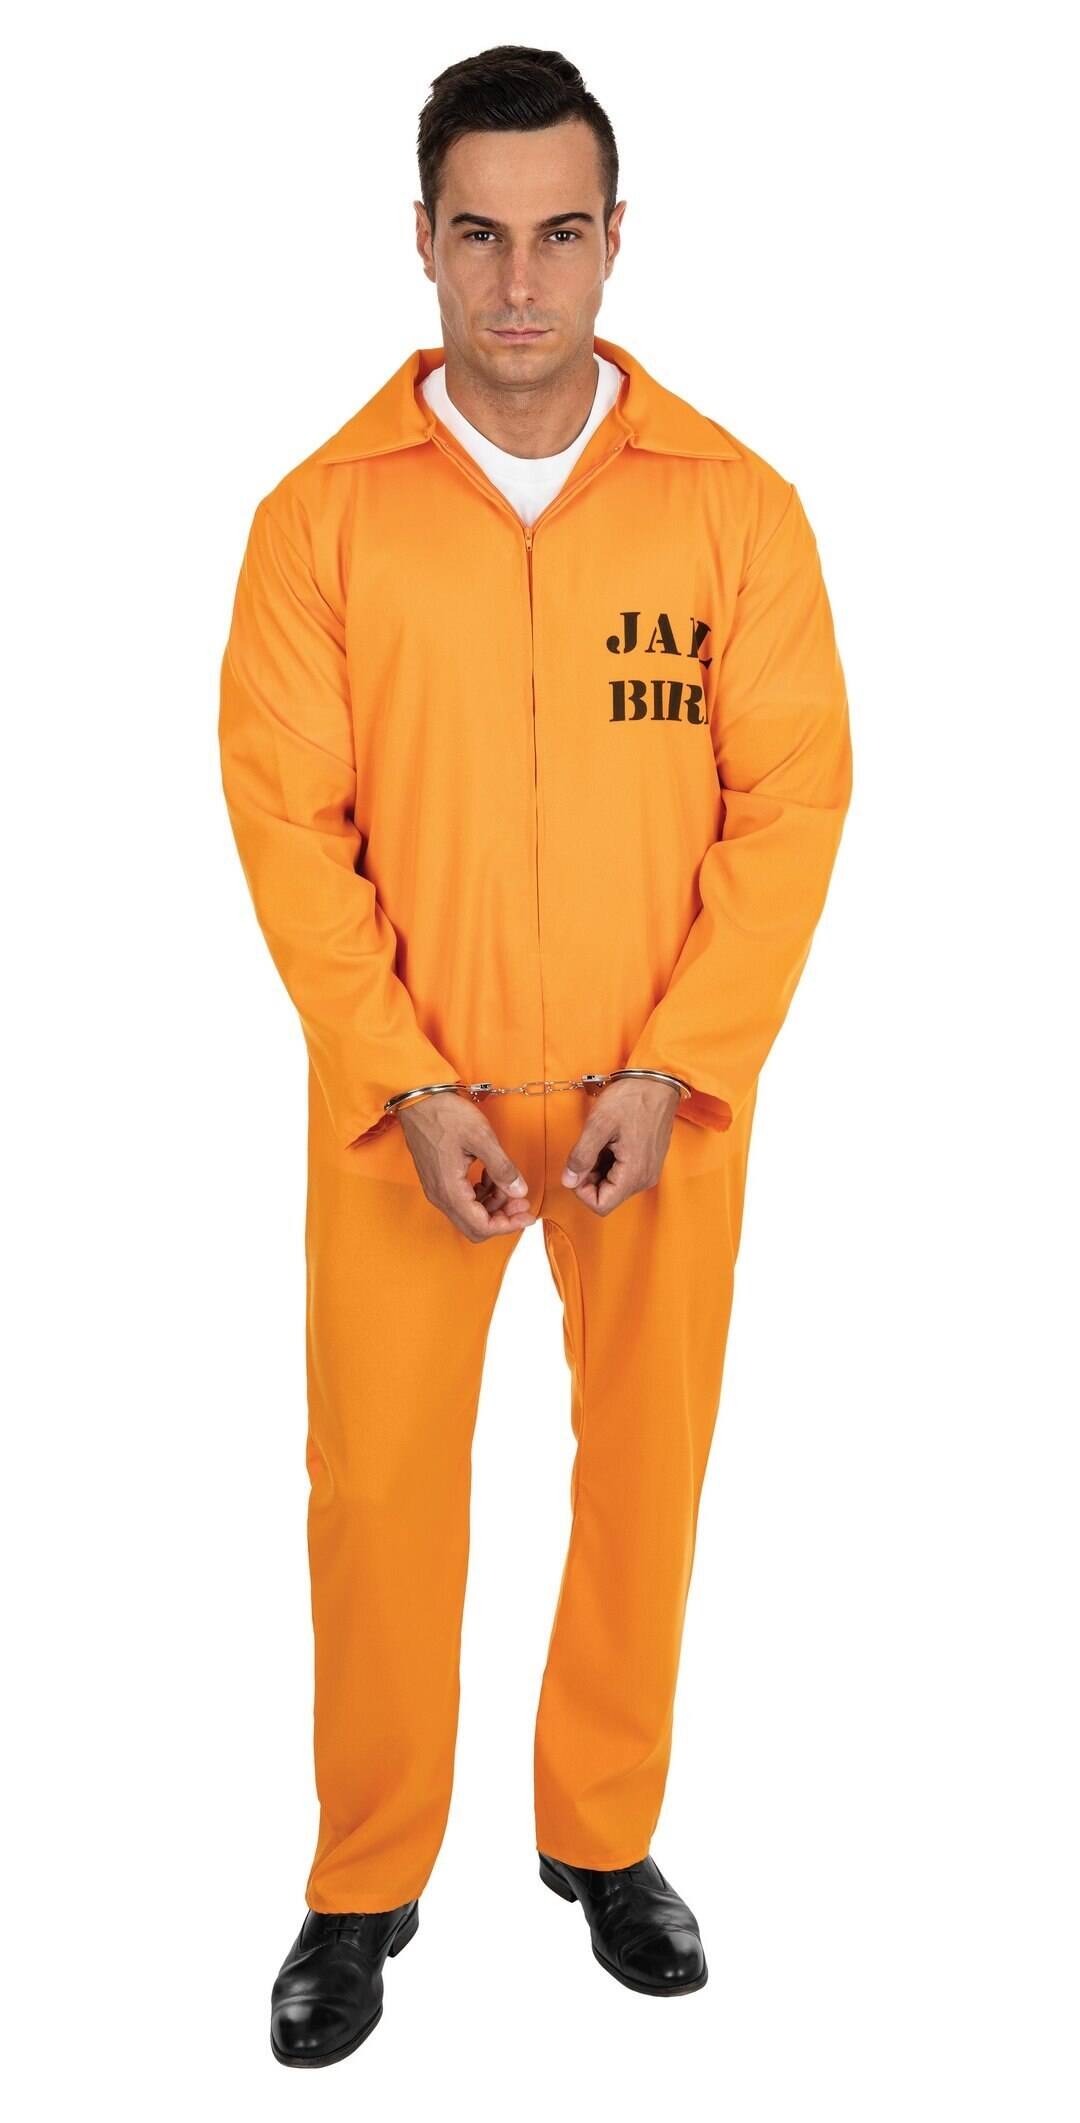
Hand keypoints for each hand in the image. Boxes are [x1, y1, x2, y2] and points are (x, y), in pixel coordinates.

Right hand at [398, 1093, 536, 1241]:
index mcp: (450, 1190)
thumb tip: (519, 1192)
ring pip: (470, 1212)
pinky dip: (482, 1193)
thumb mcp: (481, 1137)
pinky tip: (492, 1175)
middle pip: (475, 1225)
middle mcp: (440, 1196)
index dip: (508, 1225)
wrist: (418, 1098)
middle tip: (522, 1200)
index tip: (528, 1214)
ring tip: (509, 1182)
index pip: (481, 1227)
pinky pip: (463, 1199)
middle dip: (502, 1217)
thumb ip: (502, 1168)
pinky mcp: (439, 1180)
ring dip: (494, 1204)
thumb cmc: (445, 1114)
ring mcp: (437, 1188)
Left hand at [560, 1076, 680, 1215]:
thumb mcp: (599, 1125)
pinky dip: (611, 1162)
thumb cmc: (631, 1098)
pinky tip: (610, 1140)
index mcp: (633, 1174)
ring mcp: (649, 1171)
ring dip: (600, 1168)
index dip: (582, 1191)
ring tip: (600, 1141)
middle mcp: (644, 1179)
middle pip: (607, 1196)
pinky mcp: (649, 1162)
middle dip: (590, 1177)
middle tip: (587, 1148)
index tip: (578, 1166)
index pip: (601, 1205)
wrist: (658, 1081)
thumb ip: (581, 1157)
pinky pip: (624, 1173)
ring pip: (614, 1185)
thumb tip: (568, 1181)